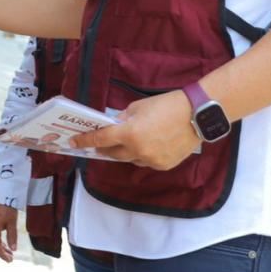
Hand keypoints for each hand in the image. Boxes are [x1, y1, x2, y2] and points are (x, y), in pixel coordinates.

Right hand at [0, 204, 18, 262]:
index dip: (3, 255)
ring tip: (9, 251)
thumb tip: (13, 249)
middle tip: (11, 258)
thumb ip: (12, 236)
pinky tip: (4, 242)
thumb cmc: (7, 206)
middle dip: (1, 252)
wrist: (1, 191)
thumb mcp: (12, 222)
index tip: (10, 260)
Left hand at [70, 89, 197, 170]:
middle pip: (113, 154)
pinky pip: (145, 162)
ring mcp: (151, 160)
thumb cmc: (166, 105)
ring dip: (124, 152)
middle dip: (103, 149)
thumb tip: (112, 125)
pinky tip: (145, 146)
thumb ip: (122, 118)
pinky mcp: (163, 165)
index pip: (101, 139)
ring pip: (130, 159)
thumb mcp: (138, 107)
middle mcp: (138, 151)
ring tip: (123, 143)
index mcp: (129, 133)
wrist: (196, 115)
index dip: (85, 141)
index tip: (73, 142)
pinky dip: (141, 155)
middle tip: (97, 145)